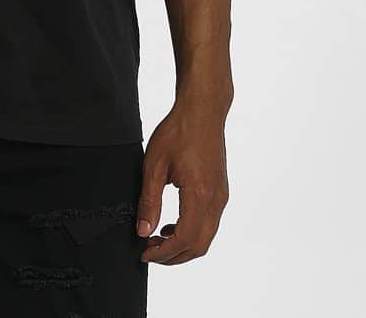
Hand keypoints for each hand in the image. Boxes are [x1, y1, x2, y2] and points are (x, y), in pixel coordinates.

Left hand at [135, 101, 229, 264]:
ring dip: (183, 245)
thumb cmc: (178, 131)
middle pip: (199, 245)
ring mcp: (221, 196)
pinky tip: (172, 224)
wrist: (202, 110)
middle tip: (150, 251)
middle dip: (174, 256)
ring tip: (158, 238)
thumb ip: (149, 201)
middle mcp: (216, 200)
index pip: (184, 239)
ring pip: (206, 236)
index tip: (145, 253)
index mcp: (199, 194)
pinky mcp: (221, 191)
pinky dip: (192, 232)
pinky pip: (209, 223)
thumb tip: (143, 231)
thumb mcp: (154, 164)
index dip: (164, 252)